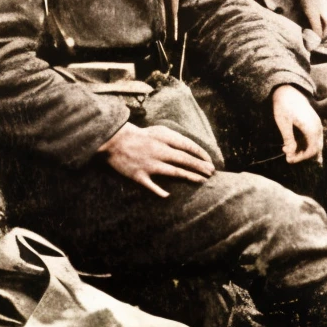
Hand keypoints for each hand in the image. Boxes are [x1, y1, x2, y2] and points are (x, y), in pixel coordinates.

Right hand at [100, 122, 214, 196]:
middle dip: (201, 166)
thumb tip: (191, 148)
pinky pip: (151, 186)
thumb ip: (174, 139)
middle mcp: (159, 151)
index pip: (189, 146)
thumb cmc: (140, 135)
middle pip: (185, 159)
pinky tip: (167, 195)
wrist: (114, 140)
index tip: (210, 160)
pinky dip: (159, 191)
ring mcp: (149, 164)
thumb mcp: (159, 131)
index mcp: (165, 138)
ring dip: (190, 177)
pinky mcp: (139, 175)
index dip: (201, 154)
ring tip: (202, 181)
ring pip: (175, 172)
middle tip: (211, 172)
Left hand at [272, 85, 324, 163]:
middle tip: (288, 157)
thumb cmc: (284, 105)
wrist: (287, 90)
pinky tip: (292, 143)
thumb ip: (288, 139)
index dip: (301, 157)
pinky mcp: (313, 122)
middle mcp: (317, 126)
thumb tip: (290, 153)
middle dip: (302, 155)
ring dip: (303, 150)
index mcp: (311, 127)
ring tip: (288, 150)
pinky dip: (304, 143)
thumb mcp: (283, 123)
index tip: (288, 159)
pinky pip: (313, 137)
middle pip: (316, 148)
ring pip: (315, 143)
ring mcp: (316, 124)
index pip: (312, 150)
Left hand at [293, 0, 326, 46]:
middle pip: (323, 37)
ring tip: (307, 18)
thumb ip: (313, 30)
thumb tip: (312, 48)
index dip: (310, 36)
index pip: (320, 40)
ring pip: (323, 32)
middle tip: (304, 22)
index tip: (303, 27)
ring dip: (314, 29)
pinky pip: (324, 27)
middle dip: (313, 33)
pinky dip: (316, 25)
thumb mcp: (310, 15)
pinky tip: (311, 17)